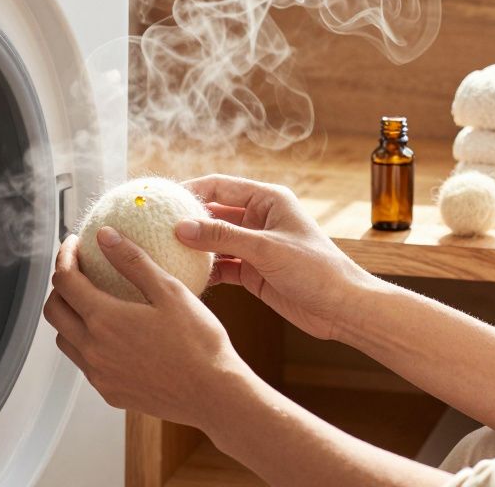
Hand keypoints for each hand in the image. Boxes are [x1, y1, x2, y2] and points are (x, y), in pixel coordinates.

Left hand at [43, 230, 249, 429]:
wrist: (213, 394)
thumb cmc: (199, 342)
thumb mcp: (169, 291)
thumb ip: (132, 261)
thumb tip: (105, 236)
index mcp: (105, 320)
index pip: (64, 281)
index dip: (65, 257)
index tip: (74, 245)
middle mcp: (94, 350)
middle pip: (53, 311)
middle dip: (60, 285)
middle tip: (78, 271)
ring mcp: (99, 375)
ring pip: (64, 339)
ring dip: (69, 316)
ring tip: (93, 302)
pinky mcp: (109, 392)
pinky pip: (83, 363)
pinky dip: (86, 343)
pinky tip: (111, 335)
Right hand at [177, 175, 375, 340]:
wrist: (342, 308)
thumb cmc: (315, 269)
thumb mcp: (266, 249)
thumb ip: (223, 237)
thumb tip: (181, 228)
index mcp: (268, 200)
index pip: (220, 187)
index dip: (189, 190)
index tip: (159, 200)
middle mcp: (259, 219)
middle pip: (213, 214)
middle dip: (186, 221)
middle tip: (152, 227)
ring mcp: (255, 246)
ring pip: (215, 242)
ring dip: (193, 248)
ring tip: (162, 252)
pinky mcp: (253, 272)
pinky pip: (222, 266)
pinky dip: (205, 271)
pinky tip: (183, 276)